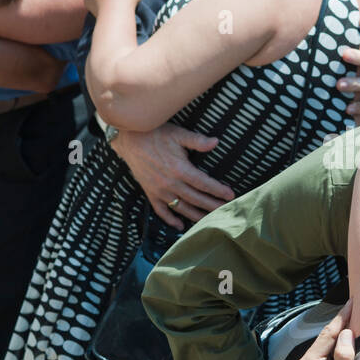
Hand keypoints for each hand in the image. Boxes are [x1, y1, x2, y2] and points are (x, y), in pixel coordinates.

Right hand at [110, 123, 234, 227]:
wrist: (129, 139)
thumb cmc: (156, 134)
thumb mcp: (178, 134)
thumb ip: (197, 141)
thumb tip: (216, 142)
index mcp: (179, 169)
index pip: (203, 183)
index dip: (218, 190)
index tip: (230, 195)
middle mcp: (170, 183)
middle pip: (196, 198)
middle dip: (212, 205)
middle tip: (226, 210)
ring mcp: (159, 190)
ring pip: (181, 207)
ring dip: (196, 215)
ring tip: (210, 220)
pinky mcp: (150, 193)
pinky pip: (161, 210)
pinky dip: (170, 219)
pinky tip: (180, 225)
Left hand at [293, 303, 359, 359]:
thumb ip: (345, 357)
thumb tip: (347, 332)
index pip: (327, 334)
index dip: (341, 317)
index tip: (352, 302)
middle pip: (324, 337)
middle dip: (339, 321)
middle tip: (353, 304)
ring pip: (323, 343)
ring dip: (337, 331)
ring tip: (350, 316)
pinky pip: (323, 351)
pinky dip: (334, 342)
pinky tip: (344, 336)